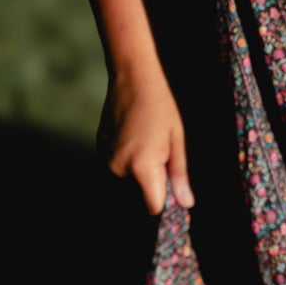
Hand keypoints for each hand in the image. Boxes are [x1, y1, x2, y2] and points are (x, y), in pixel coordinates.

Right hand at [97, 62, 194, 213]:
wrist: (132, 77)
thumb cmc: (161, 106)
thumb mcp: (178, 139)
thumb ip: (179, 174)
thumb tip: (186, 204)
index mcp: (142, 167)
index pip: (153, 207)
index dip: (166, 204)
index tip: (175, 194)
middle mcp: (118, 168)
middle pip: (139, 196)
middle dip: (153, 187)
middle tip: (163, 158)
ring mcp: (105, 160)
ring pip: (126, 183)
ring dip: (139, 175)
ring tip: (149, 145)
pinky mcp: (99, 151)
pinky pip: (116, 168)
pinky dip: (127, 164)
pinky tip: (137, 140)